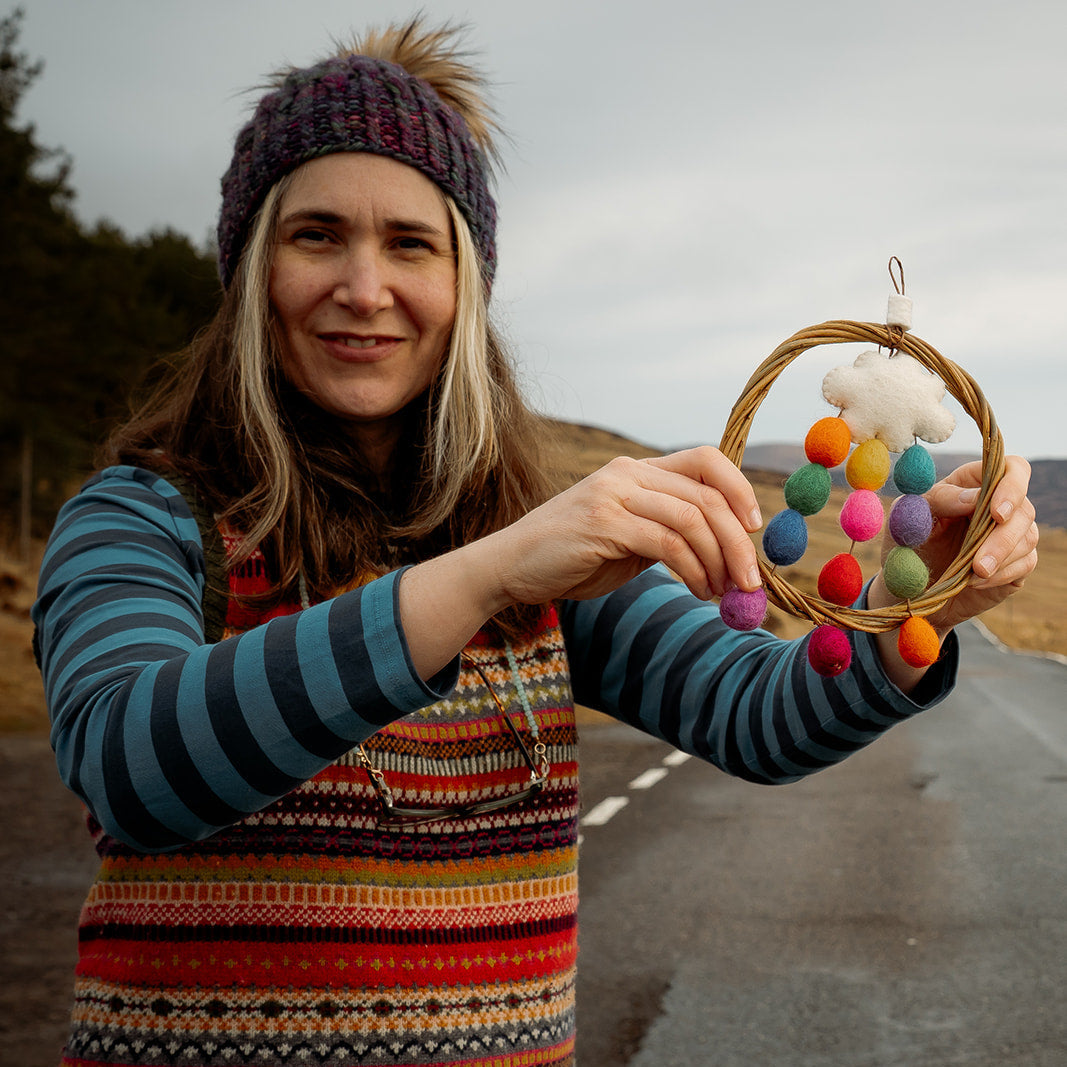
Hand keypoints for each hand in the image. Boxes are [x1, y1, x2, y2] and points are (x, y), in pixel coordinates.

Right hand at [489, 446, 763, 606]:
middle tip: (751, 580)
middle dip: (738, 541)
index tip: (753, 526)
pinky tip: (698, 590)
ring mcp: (614, 495)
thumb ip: (666, 529)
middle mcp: (627, 474)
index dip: (738, 488)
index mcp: (635, 470)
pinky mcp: (603, 523)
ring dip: (719, 561)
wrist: (512, 567)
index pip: (704, 458)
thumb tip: (726, 548)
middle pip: (706, 494)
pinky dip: (693, 570)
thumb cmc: (572, 556)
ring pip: (692, 519)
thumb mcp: (626, 536)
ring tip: (722, 592)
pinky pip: (668, 543)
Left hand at [871, 455, 1038, 635]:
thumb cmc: (907, 541)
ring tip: (973, 574)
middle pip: (1024, 510)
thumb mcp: (910, 516)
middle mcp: (998, 504)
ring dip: (1001, 558)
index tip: (996, 513)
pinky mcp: (1015, 561)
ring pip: (1027, 538)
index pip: (1013, 468)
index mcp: (973, 483)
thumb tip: (974, 498)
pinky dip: (1002, 574)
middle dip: (1003, 538)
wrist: (907, 585)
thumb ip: (938, 500)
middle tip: (980, 563)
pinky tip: (975, 582)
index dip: (1012, 487)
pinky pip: (1025, 563)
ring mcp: (1011, 533)